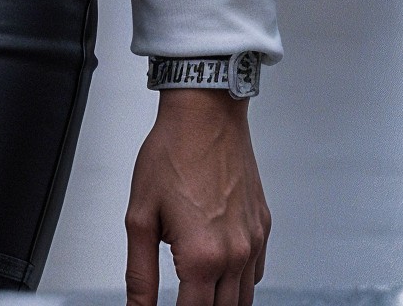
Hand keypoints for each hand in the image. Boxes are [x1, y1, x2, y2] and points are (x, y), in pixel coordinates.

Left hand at [126, 90, 269, 305]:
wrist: (205, 114)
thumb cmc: (173, 153)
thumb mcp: (141, 217)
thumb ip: (139, 272)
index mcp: (202, 256)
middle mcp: (234, 254)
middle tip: (180, 298)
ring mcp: (254, 241)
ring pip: (243, 299)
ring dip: (220, 302)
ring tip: (196, 292)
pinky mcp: (263, 227)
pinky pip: (256, 273)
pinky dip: (239, 282)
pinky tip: (219, 272)